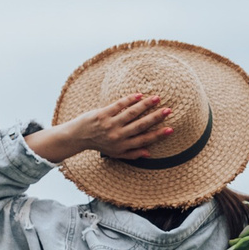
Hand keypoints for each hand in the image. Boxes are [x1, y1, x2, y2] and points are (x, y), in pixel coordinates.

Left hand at [24, 92, 175, 164]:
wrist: (77, 137)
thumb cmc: (99, 144)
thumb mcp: (116, 153)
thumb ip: (132, 154)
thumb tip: (149, 153)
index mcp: (123, 146)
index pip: (144, 139)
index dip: (158, 135)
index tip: (171, 129)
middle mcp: (117, 136)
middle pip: (140, 125)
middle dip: (155, 118)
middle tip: (168, 110)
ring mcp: (110, 124)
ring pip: (131, 114)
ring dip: (145, 105)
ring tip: (156, 98)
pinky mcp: (102, 114)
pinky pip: (118, 105)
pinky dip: (128, 100)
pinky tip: (138, 95)